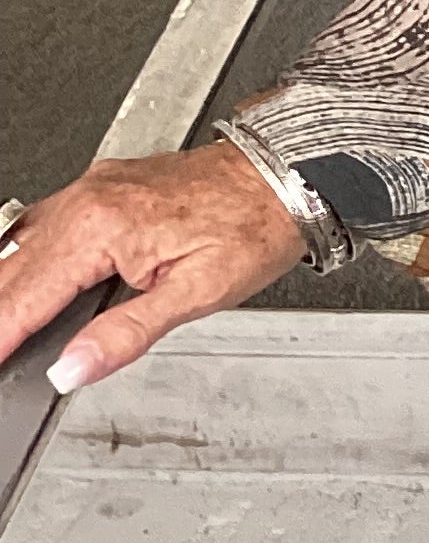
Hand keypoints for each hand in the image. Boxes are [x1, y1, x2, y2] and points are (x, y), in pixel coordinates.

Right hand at [0, 149, 306, 395]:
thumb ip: (126, 334)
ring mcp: (92, 189)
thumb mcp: (197, 293)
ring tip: (5, 332)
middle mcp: (88, 200)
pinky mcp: (102, 188)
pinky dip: (22, 260)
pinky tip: (22, 283)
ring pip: (18, 245)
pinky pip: (43, 225)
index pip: (25, 297)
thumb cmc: (254, 225)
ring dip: (3, 289)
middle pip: (10, 270)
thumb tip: (72, 368)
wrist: (286, 174)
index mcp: (102, 226)